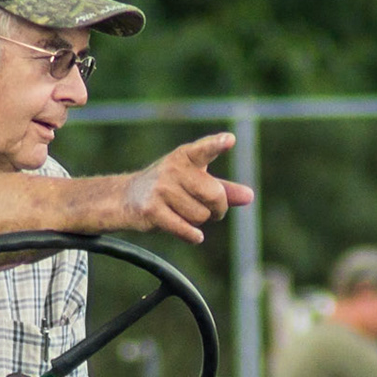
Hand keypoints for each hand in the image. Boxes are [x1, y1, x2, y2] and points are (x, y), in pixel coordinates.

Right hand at [123, 133, 256, 243]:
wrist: (126, 198)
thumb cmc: (169, 187)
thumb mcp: (194, 181)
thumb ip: (223, 188)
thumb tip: (249, 197)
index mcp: (185, 156)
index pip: (204, 150)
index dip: (216, 145)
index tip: (230, 140)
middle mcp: (173, 169)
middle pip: (214, 195)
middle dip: (218, 209)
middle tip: (211, 210)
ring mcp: (161, 189)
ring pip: (200, 216)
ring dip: (198, 222)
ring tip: (184, 213)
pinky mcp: (152, 210)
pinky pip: (186, 229)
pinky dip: (193, 236)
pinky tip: (193, 235)